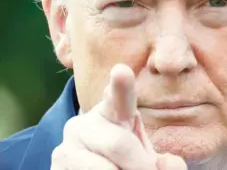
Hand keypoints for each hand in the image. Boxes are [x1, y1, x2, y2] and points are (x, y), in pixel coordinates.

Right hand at [51, 64, 186, 169]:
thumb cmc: (125, 161)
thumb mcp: (146, 158)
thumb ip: (162, 162)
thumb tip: (163, 165)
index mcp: (112, 112)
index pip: (119, 96)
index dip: (121, 85)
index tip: (122, 71)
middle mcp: (85, 123)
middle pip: (119, 144)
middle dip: (140, 165)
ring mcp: (67, 145)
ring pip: (104, 168)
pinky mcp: (57, 165)